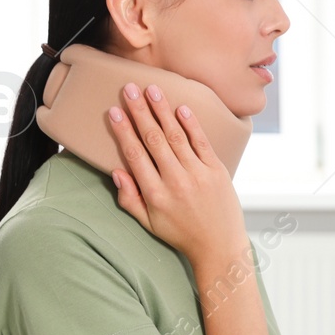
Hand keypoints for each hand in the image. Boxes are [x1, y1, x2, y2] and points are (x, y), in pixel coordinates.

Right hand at [108, 82, 246, 264]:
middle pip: (153, 139)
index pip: (135, 155)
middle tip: (130, 89)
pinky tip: (180, 108)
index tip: (114, 111)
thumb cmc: (181, 233)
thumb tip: (116, 171)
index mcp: (155, 195)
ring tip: (152, 89)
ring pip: (176, 136)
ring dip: (163, 110)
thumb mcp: (148, 223)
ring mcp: (198, 175)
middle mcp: (176, 182)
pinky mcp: (217, 171)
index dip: (123, 131)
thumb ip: (129, 198)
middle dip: (140, 112)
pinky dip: (191, 125)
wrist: (220, 246)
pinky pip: (202, 143)